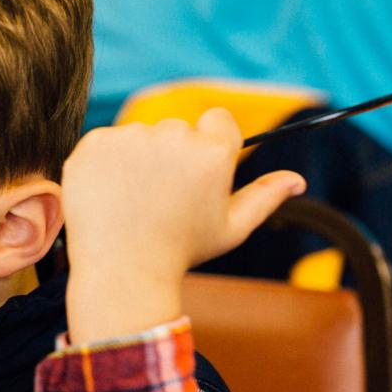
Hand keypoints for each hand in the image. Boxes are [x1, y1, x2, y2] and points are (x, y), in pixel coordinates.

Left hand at [62, 109, 304, 344]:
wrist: (122, 271)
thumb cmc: (181, 251)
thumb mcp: (231, 228)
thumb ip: (265, 197)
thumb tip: (297, 180)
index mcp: (212, 152)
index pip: (218, 120)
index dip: (209, 146)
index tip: (195, 172)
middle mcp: (173, 136)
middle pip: (177, 128)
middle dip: (172, 155)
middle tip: (162, 198)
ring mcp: (130, 138)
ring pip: (140, 135)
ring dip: (138, 158)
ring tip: (135, 200)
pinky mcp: (94, 143)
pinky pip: (107, 142)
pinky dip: (106, 163)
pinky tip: (111, 195)